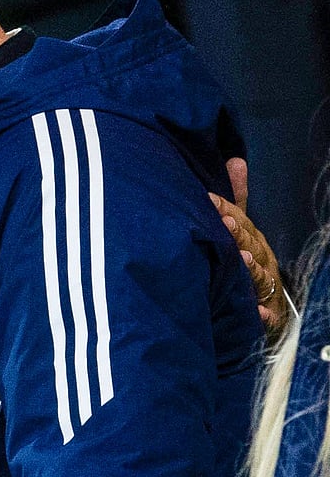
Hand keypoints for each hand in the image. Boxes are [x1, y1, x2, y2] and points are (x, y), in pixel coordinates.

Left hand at [210, 158, 287, 336]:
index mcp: (253, 240)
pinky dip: (263, 313)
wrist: (263, 309)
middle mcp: (262, 261)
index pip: (240, 221)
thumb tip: (236, 160)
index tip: (208, 199)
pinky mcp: (268, 314)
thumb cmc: (245, 264)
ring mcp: (267, 287)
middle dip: (238, 233)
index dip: (226, 209)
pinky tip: (258, 311)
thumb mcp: (240, 230)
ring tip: (241, 258)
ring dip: (252, 268)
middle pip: (251, 245)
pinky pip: (268, 315)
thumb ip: (236, 201)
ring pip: (261, 276)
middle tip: (224, 222)